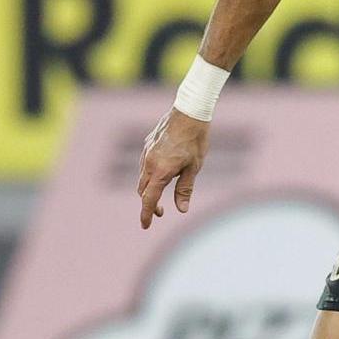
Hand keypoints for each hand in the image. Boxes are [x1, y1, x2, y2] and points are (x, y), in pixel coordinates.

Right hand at [137, 109, 209, 229]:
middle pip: (143, 190)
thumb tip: (181, 210)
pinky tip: (163, 172)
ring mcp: (146, 153)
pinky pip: (145, 165)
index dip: (147, 214)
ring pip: (142, 177)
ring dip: (149, 189)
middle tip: (161, 212)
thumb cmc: (195, 140)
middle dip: (149, 203)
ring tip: (162, 193)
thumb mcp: (194, 167)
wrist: (189, 112)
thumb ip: (185, 189)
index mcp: (160, 171)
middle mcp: (148, 163)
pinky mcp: (147, 144)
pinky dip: (150, 175)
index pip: (149, 199)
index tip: (145, 226)